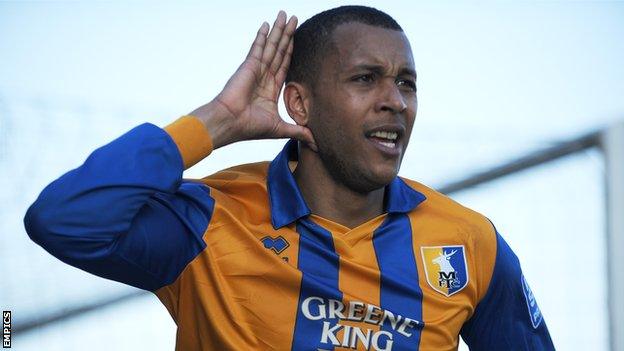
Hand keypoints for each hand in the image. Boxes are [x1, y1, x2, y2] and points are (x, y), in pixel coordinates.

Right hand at [191, 11, 316, 150]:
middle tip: (295, 19)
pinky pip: (258, 48)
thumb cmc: (250, 128)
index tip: (298, 39)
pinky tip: (267, 25)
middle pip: (279, 51)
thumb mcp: (281, 129)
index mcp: (270, 89)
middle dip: (287, 35)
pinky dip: (263, 36)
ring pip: (271, 46)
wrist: (230, 123)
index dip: (292, 52)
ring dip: (279, 31)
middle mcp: (264, 77)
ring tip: (285, 15)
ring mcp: (256, 70)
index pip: (285, 66)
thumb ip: (299, 131)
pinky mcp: (249, 66)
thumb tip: (317, 142)